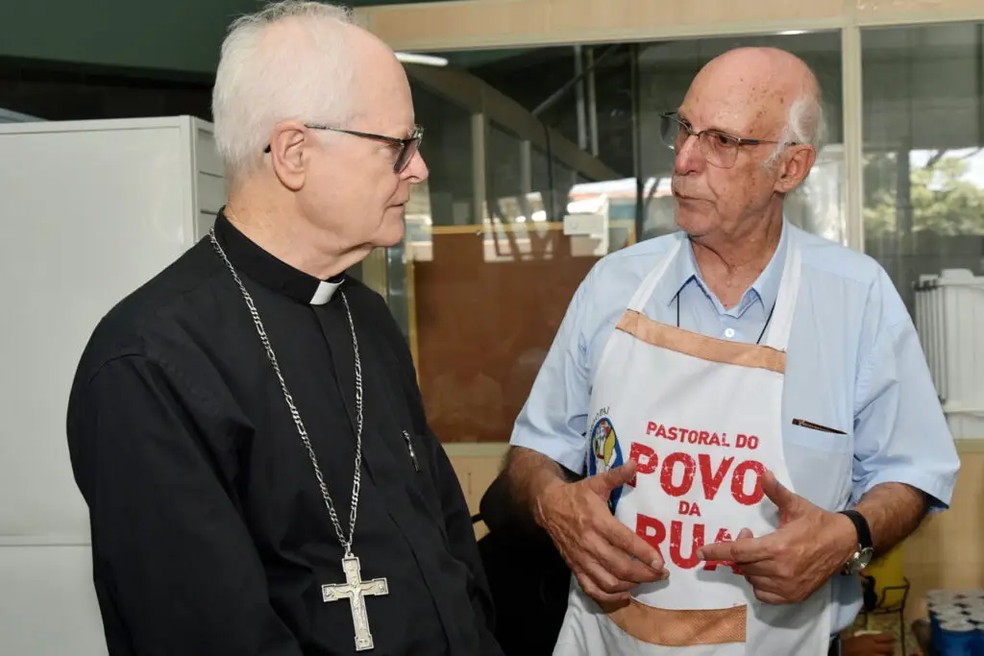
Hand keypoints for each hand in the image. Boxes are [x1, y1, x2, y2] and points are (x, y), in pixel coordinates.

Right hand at [535, 460, 666, 603]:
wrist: (548, 506)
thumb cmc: (577, 495)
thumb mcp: (596, 482)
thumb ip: (617, 475)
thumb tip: (637, 463)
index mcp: (598, 522)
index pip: (626, 542)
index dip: (646, 554)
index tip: (662, 562)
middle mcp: (590, 543)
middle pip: (621, 567)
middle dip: (645, 574)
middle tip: (661, 574)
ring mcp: (582, 558)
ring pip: (608, 582)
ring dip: (630, 586)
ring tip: (645, 581)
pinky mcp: (575, 567)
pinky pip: (592, 589)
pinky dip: (609, 596)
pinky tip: (623, 592)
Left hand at [697, 470, 855, 603]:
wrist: (844, 544)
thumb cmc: (816, 522)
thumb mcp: (795, 505)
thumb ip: (776, 492)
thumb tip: (762, 473)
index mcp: (778, 547)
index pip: (738, 552)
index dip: (717, 551)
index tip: (700, 551)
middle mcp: (780, 570)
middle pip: (743, 565)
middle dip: (740, 551)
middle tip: (748, 536)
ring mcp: (787, 586)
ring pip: (752, 579)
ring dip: (750, 566)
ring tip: (761, 552)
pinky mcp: (794, 596)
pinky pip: (763, 594)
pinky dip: (759, 583)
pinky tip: (766, 569)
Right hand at [842, 632, 895, 655]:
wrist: (839, 653)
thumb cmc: (847, 644)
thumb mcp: (858, 637)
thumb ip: (869, 637)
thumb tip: (880, 638)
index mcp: (869, 639)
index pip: (887, 637)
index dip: (891, 638)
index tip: (893, 639)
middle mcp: (873, 648)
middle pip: (890, 649)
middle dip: (891, 650)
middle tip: (889, 650)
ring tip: (884, 655)